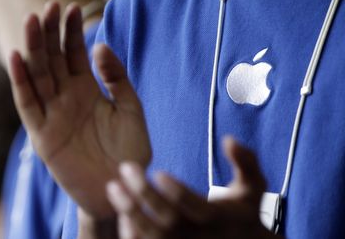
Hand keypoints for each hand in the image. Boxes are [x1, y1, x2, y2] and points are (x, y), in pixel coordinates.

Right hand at [8, 1, 150, 217]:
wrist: (121, 185)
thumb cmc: (129, 149)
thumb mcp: (130, 108)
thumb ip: (116, 78)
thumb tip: (100, 45)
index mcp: (87, 90)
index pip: (74, 54)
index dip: (71, 32)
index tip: (70, 9)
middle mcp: (67, 98)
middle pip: (53, 60)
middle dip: (50, 34)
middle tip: (48, 8)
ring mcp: (53, 115)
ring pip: (39, 76)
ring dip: (34, 50)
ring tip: (33, 22)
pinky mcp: (43, 135)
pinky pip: (29, 105)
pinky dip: (21, 83)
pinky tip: (18, 58)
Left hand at [107, 137, 282, 238]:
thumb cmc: (244, 215)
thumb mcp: (253, 188)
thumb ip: (246, 161)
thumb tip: (229, 139)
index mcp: (216, 218)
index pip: (194, 206)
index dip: (176, 190)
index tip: (157, 171)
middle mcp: (197, 236)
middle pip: (166, 219)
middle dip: (143, 194)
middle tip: (125, 168)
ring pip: (151, 236)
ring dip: (130, 212)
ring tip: (114, 188)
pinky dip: (131, 234)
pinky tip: (121, 213)